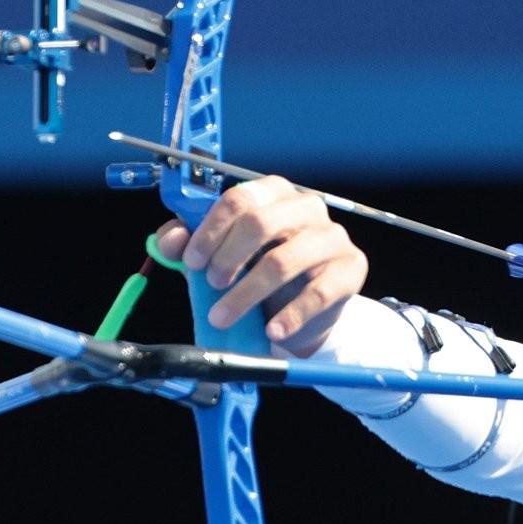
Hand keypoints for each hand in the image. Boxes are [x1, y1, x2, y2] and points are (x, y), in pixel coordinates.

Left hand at [155, 176, 367, 356]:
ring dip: (246, 294)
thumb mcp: (220, 256)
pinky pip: (319, 292)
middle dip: (227, 257)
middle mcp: (307, 207)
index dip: (210, 230)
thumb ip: (190, 244)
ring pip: (284, 261)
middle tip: (211, 285)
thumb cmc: (259, 272)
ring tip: (224, 317)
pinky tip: (272, 330)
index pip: (239, 198)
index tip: (191, 261)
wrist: (302, 309)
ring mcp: (333, 237)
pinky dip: (290, 315)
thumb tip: (170, 240)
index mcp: (274, 193)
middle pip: (261, 222)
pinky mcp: (351, 268)